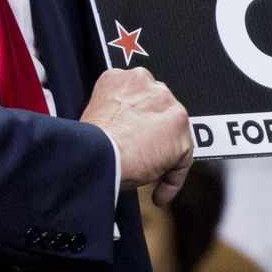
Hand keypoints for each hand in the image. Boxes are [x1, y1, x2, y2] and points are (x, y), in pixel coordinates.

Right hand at [82, 68, 192, 204]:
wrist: (99, 153)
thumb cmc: (89, 144)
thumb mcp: (95, 117)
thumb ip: (114, 116)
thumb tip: (121, 134)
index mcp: (119, 79)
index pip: (137, 98)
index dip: (137, 121)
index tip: (131, 138)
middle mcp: (145, 83)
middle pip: (158, 110)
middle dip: (154, 133)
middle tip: (142, 157)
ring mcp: (165, 103)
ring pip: (173, 132)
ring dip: (164, 155)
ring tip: (151, 177)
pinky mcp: (179, 127)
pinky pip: (182, 159)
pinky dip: (173, 180)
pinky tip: (159, 193)